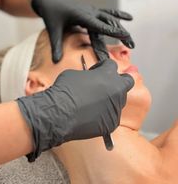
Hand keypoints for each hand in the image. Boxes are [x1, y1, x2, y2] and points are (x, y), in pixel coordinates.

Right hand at [17, 58, 133, 161]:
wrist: (60, 112)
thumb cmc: (65, 91)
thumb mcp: (74, 74)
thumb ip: (89, 75)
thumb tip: (90, 79)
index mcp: (107, 75)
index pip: (113, 65)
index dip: (104, 66)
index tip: (98, 70)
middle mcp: (116, 90)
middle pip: (127, 82)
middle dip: (119, 81)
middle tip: (108, 84)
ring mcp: (115, 108)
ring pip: (118, 101)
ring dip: (109, 99)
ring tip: (93, 103)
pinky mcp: (112, 123)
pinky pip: (110, 116)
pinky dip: (103, 115)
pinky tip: (90, 114)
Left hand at [31, 0, 134, 61]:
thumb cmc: (51, 13)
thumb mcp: (53, 30)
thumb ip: (56, 46)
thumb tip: (55, 61)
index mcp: (81, 15)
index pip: (99, 25)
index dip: (112, 30)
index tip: (124, 35)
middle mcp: (89, 11)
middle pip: (108, 23)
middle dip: (121, 33)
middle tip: (131, 45)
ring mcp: (91, 9)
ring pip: (110, 18)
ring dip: (121, 28)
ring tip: (131, 42)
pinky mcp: (91, 10)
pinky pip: (107, 12)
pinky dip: (118, 14)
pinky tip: (129, 18)